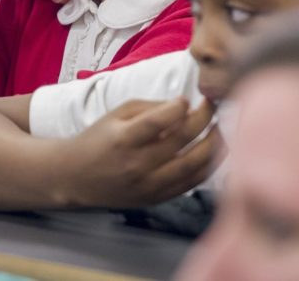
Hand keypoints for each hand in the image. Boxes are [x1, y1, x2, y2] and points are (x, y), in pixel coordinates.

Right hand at [60, 97, 223, 207]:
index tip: (187, 99)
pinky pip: (190, 184)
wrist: (76, 177)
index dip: (180, 107)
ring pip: (193, 165)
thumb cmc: (98, 139)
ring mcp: (148, 185)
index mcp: (124, 138)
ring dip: (214, 145)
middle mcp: (137, 164)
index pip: (160, 120)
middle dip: (205, 119)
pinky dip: (207, 167)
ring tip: (222, 130)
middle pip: (182, 140)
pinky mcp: (156, 199)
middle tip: (213, 106)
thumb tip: (185, 107)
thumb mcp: (116, 114)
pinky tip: (213, 153)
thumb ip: (150, 108)